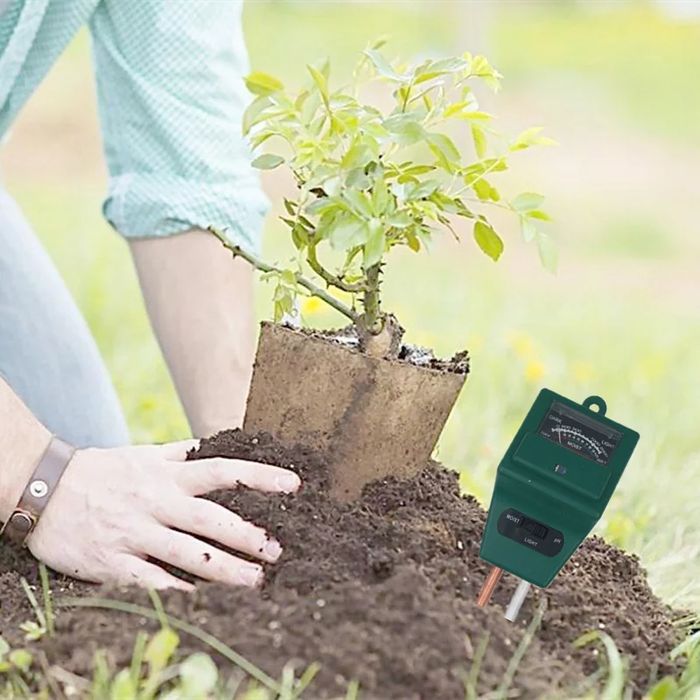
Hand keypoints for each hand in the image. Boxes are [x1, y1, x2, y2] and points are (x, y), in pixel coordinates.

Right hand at [27, 440, 299, 589]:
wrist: (45, 489)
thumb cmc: (104, 470)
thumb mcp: (145, 454)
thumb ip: (182, 453)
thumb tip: (217, 443)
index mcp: (168, 475)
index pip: (223, 471)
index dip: (259, 477)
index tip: (293, 485)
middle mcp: (156, 502)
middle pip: (211, 519)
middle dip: (247, 536)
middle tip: (277, 551)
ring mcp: (134, 532)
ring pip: (186, 554)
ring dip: (224, 569)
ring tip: (255, 582)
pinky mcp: (112, 561)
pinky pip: (150, 580)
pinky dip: (177, 591)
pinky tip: (203, 602)